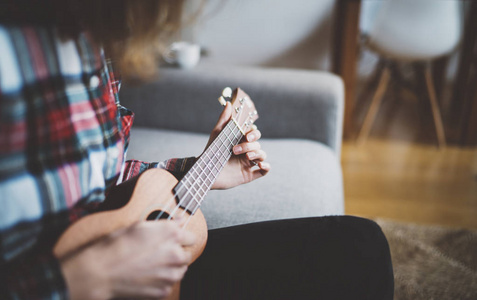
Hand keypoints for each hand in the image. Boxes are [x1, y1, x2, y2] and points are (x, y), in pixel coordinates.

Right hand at [60, 220, 194, 299]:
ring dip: (171, 268)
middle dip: (177, 254)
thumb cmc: (117, 245)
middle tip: (159, 254)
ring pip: (181, 270)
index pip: (191, 237)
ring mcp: (171, 274)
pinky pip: (169, 284)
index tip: (174, 240)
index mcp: (171, 234)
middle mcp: (175, 254)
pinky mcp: (164, 290)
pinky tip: (147, 276)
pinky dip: (162, 282)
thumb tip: (181, 220)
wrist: (102, 272)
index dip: (181, 238)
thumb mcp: (140, 225)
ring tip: (151, 265)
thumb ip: (166, 223)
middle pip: (187, 255)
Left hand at [206, 102, 270, 189]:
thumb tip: (229, 104)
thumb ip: (224, 119)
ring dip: (257, 154)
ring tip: (246, 157)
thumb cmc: (210, 152)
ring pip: (262, 155)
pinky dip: (266, 166)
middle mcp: (246, 152)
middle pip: (257, 144)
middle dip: (250, 145)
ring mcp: (248, 163)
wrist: (205, 171)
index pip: (254, 134)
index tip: (246, 136)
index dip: (253, 134)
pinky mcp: (249, 175)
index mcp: (240, 141)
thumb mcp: (217, 134)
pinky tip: (261, 165)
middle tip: (236, 150)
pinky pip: (265, 170)